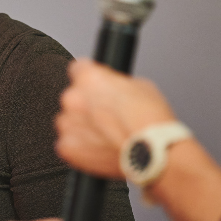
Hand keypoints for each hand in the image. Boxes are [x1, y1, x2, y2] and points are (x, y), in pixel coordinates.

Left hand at [56, 59, 175, 177]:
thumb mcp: (139, 85)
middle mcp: (73, 98)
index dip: (91, 79)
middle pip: (73, 97)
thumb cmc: (149, 120)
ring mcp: (68, 124)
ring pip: (70, 121)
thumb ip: (116, 83)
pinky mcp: (68, 147)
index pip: (78, 69)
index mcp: (88, 78)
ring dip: (83, 126)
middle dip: (87, 105)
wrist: (152, 151)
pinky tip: (100, 147)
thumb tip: (115, 88)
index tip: (97, 87)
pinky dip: (81, 146)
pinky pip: (69, 143)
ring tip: (105, 134)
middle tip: (107, 116)